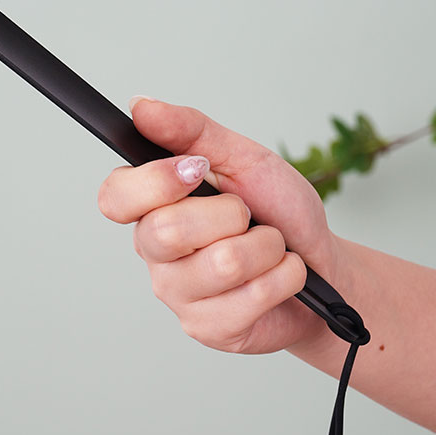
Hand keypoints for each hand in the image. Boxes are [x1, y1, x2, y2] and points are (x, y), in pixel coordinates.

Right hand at [98, 97, 339, 353]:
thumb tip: (141, 106)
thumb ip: (191, 131)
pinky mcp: (209, 328)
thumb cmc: (278, 210)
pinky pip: (252, 295)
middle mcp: (156, 253)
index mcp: (153, 207)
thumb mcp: (241, 158)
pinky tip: (281, 278)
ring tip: (270, 248)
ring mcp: (180, 295)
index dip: (153, 183)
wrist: (321, 262)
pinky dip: (285, 276)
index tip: (196, 170)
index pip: (114, 197)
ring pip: (222, 263)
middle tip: (248, 217)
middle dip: (231, 215)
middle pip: (167, 231)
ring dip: (267, 247)